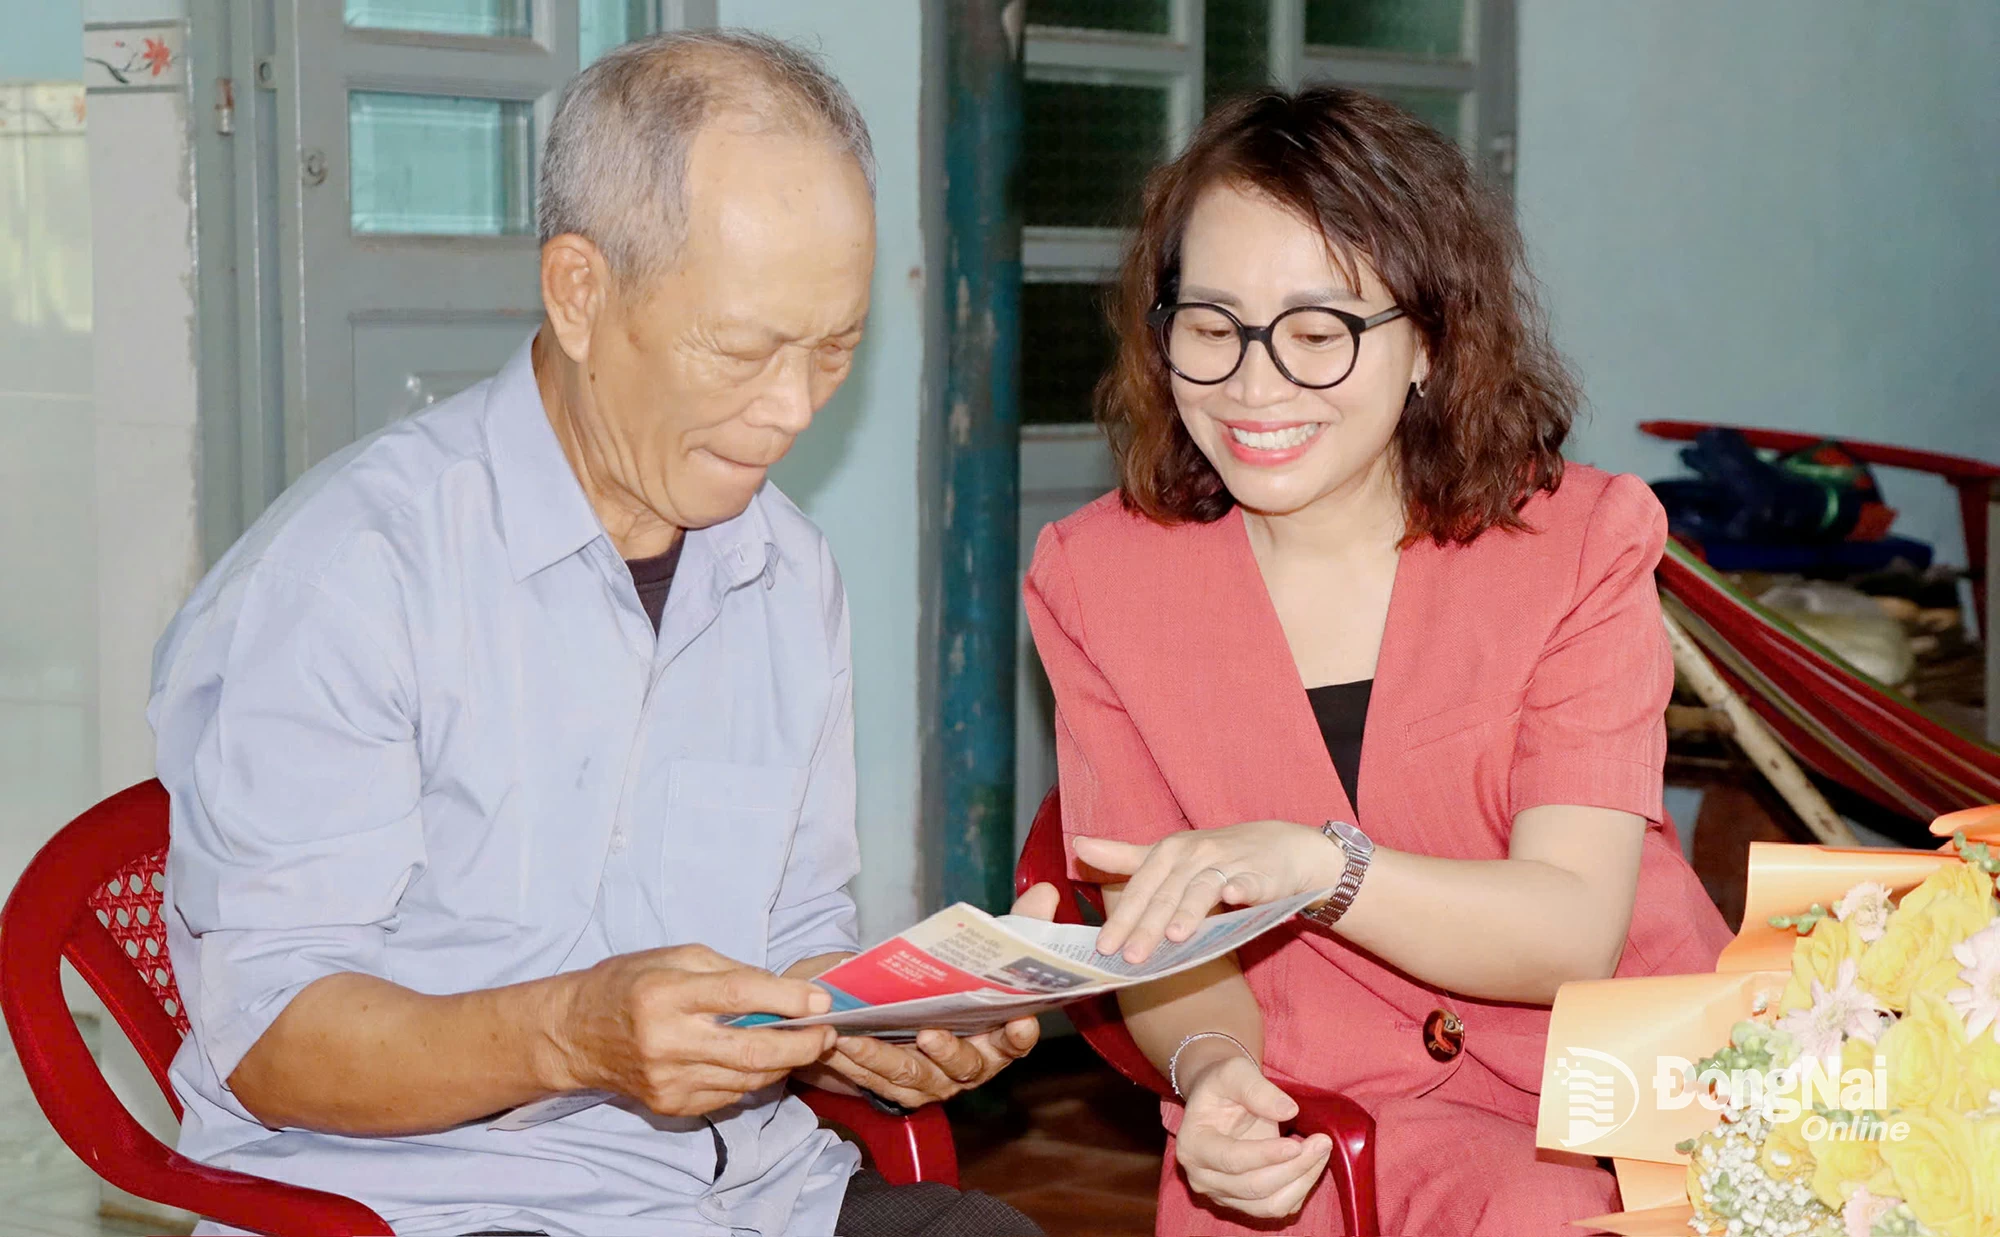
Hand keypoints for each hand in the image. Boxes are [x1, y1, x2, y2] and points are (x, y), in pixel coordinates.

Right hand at [551, 943, 836, 1116]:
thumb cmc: (628, 984)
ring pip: (748, 1079)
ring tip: (803, 1045)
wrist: (575, 1034)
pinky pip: (729, 1095)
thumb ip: (729, 971)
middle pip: (752, 1050)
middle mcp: (667, 1041)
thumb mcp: (674, 957)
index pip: (739, 996)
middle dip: (801, 1045)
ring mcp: (669, 1080)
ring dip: (784, 1063)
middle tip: (828, 1035)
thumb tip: (783, 991)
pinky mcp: (671, 1106)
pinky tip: (760, 1061)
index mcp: (666, 994)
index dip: (787, 999)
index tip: (821, 1002)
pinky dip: (753, 1079)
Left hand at [797, 882, 1060, 1106]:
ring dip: (884, 1056)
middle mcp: (969, 1065)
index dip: (1019, 1035)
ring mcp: (933, 1082)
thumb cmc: (949, 983)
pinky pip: (877, 1079)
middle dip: (948, 1050)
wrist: (898, 1011)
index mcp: (996, 1037)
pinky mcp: (897, 1090)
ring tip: (859, 1035)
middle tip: (929, 1031)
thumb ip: (1017, 925)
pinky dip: (857, 1059)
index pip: (1015, 1041)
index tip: (1020, 1020)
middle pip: (966, 1065)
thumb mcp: (980, 950)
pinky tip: (838, 1039)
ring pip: (913, 1075)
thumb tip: (1047, 894)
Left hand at [1073, 821, 1341, 962]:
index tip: (1102, 948)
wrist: (1280, 846)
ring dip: (1189, 911)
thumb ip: (1125, 856)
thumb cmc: (1216, 855)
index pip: (1139, 889)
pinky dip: (1240, 889)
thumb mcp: (1168, 855)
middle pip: (1166, 894)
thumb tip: (1078, 846)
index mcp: (1168, 852)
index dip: (1121, 918)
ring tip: (1174, 938)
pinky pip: (1248, 882)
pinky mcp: (1260, 873)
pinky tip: (1232, 899)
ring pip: (1202, 889)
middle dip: (1147, 926)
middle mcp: (1194, 854)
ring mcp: (1227, 863)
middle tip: (1129, 958)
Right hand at [1175, 1052, 1330, 1221]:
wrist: (1219, 1098)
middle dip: (1293, 1167)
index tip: (1296, 1144)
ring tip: (1321, 1150)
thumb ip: (1257, 1089)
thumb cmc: (1223, 1083)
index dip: (1265, 1155)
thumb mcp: (1234, 1072)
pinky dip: (1301, 1189)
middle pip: (1254, 1186)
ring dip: (1302, 1181)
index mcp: (1192, 1145)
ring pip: (1269, 1204)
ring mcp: (1223, 1195)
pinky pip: (1278, 1207)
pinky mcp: (1244, 1203)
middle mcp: (1202, 1177)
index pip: (1230, 1160)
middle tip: (1322, 1142)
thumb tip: (1288, 1110)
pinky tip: (1312, 1163)